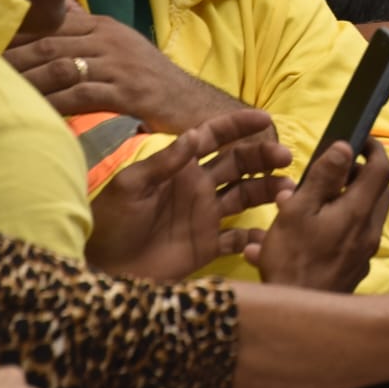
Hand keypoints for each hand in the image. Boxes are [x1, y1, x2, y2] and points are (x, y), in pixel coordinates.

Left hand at [5, 3, 247, 133]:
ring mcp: (121, 64)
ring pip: (60, 67)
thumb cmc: (153, 84)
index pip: (53, 23)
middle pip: (49, 42)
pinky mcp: (128, 91)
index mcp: (107, 28)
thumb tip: (48, 44)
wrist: (196, 105)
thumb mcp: (121, 54)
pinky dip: (53, 103)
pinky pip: (80, 94)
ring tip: (0, 93)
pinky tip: (35, 113)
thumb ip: (87, 44)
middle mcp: (112, 40)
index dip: (18, 34)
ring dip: (26, 80)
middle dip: (13, 57)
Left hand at [85, 108, 291, 279]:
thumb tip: (195, 134)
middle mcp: (198, 187)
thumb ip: (164, 161)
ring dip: (268, 190)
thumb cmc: (109, 223)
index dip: (238, 126)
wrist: (101, 269)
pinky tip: (270, 234)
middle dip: (263, 157)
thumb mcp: (129, 186)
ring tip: (287, 191)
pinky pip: (238, 238)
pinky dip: (256, 237)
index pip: (214, 138)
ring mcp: (205, 216)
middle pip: (239, 164)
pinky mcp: (208, 245)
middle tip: (285, 157)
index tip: (264, 118)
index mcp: (180, 168)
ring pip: (247, 195)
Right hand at [248, 138, 388, 290]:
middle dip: (361, 173)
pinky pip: (354, 237)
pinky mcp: (355, 267)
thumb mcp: (298, 212)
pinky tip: (307, 233)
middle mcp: (370, 231)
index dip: (374, 148)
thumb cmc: (293, 262)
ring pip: (367, 214)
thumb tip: (344, 147)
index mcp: (359, 211)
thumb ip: (323, 178)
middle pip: (379, 190)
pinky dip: (338, 225)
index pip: (382, 168)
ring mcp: (365, 251)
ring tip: (312, 201)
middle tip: (333, 170)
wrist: (299, 317)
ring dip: (348, 199)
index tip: (358, 139)